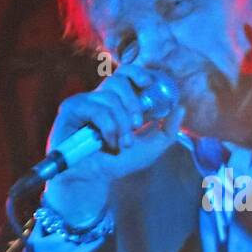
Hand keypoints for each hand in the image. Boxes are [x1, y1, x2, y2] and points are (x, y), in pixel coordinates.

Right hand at [42, 63, 184, 225]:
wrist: (93, 178)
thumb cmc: (117, 161)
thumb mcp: (150, 148)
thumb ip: (168, 130)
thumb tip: (181, 107)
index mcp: (117, 100)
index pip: (126, 73)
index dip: (137, 73)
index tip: (149, 83)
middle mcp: (99, 97)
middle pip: (119, 80)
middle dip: (133, 103)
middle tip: (138, 124)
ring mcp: (84, 102)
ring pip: (110, 98)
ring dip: (121, 124)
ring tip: (123, 143)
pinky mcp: (70, 109)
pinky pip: (96, 109)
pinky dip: (108, 127)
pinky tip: (108, 142)